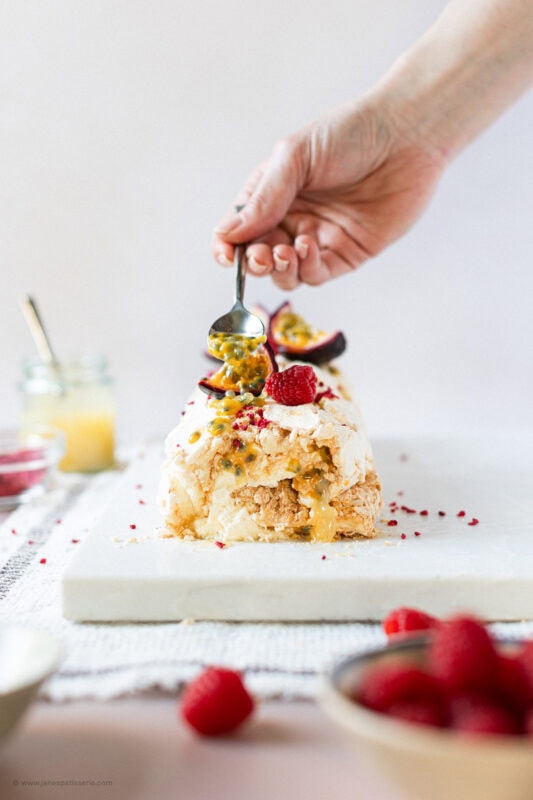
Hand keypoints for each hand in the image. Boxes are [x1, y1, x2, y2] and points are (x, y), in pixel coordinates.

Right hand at [212, 99, 444, 289]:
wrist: (406, 136)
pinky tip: (308, 247)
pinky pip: (317, 274)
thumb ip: (262, 199)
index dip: (227, 247)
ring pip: (286, 273)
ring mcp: (319, 238)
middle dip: (254, 262)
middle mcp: (292, 219)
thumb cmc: (349, 134)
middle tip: (260, 256)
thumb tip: (227, 235)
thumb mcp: (294, 157)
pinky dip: (306, 268)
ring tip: (285, 252)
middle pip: (259, 256)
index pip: (238, 229)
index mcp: (272, 193)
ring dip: (279, 269)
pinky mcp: (346, 254)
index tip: (226, 255)